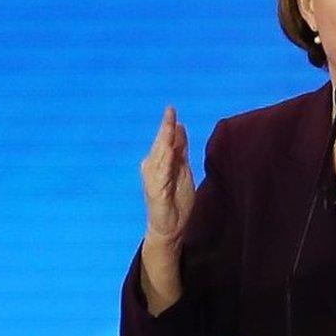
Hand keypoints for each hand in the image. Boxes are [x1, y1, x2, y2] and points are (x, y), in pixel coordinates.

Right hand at [140, 106, 194, 249]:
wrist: (170, 227)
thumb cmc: (176, 199)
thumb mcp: (183, 170)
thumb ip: (180, 150)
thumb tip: (180, 127)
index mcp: (160, 162)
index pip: (166, 140)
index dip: (169, 125)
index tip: (171, 108)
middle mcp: (152, 168)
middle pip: (161, 145)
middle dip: (166, 129)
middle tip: (170, 111)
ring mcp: (153, 180)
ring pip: (159, 156)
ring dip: (164, 141)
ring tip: (169, 125)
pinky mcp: (156, 192)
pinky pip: (161, 175)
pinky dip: (165, 163)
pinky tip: (168, 152)